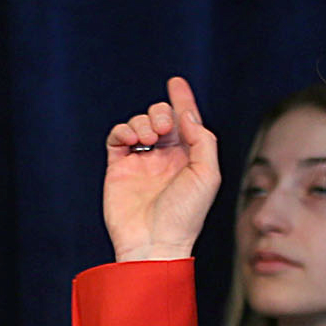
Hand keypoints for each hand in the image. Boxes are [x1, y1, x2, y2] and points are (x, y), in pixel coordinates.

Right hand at [102, 77, 221, 262]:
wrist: (154, 242)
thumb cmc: (185, 215)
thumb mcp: (207, 175)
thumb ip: (202, 140)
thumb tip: (185, 114)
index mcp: (189, 158)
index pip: (186, 122)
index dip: (182, 100)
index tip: (176, 82)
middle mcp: (165, 158)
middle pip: (162, 117)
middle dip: (161, 112)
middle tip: (163, 128)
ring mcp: (141, 162)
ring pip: (139, 124)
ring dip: (144, 121)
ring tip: (149, 138)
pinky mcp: (118, 168)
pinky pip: (117, 137)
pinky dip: (123, 130)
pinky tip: (133, 139)